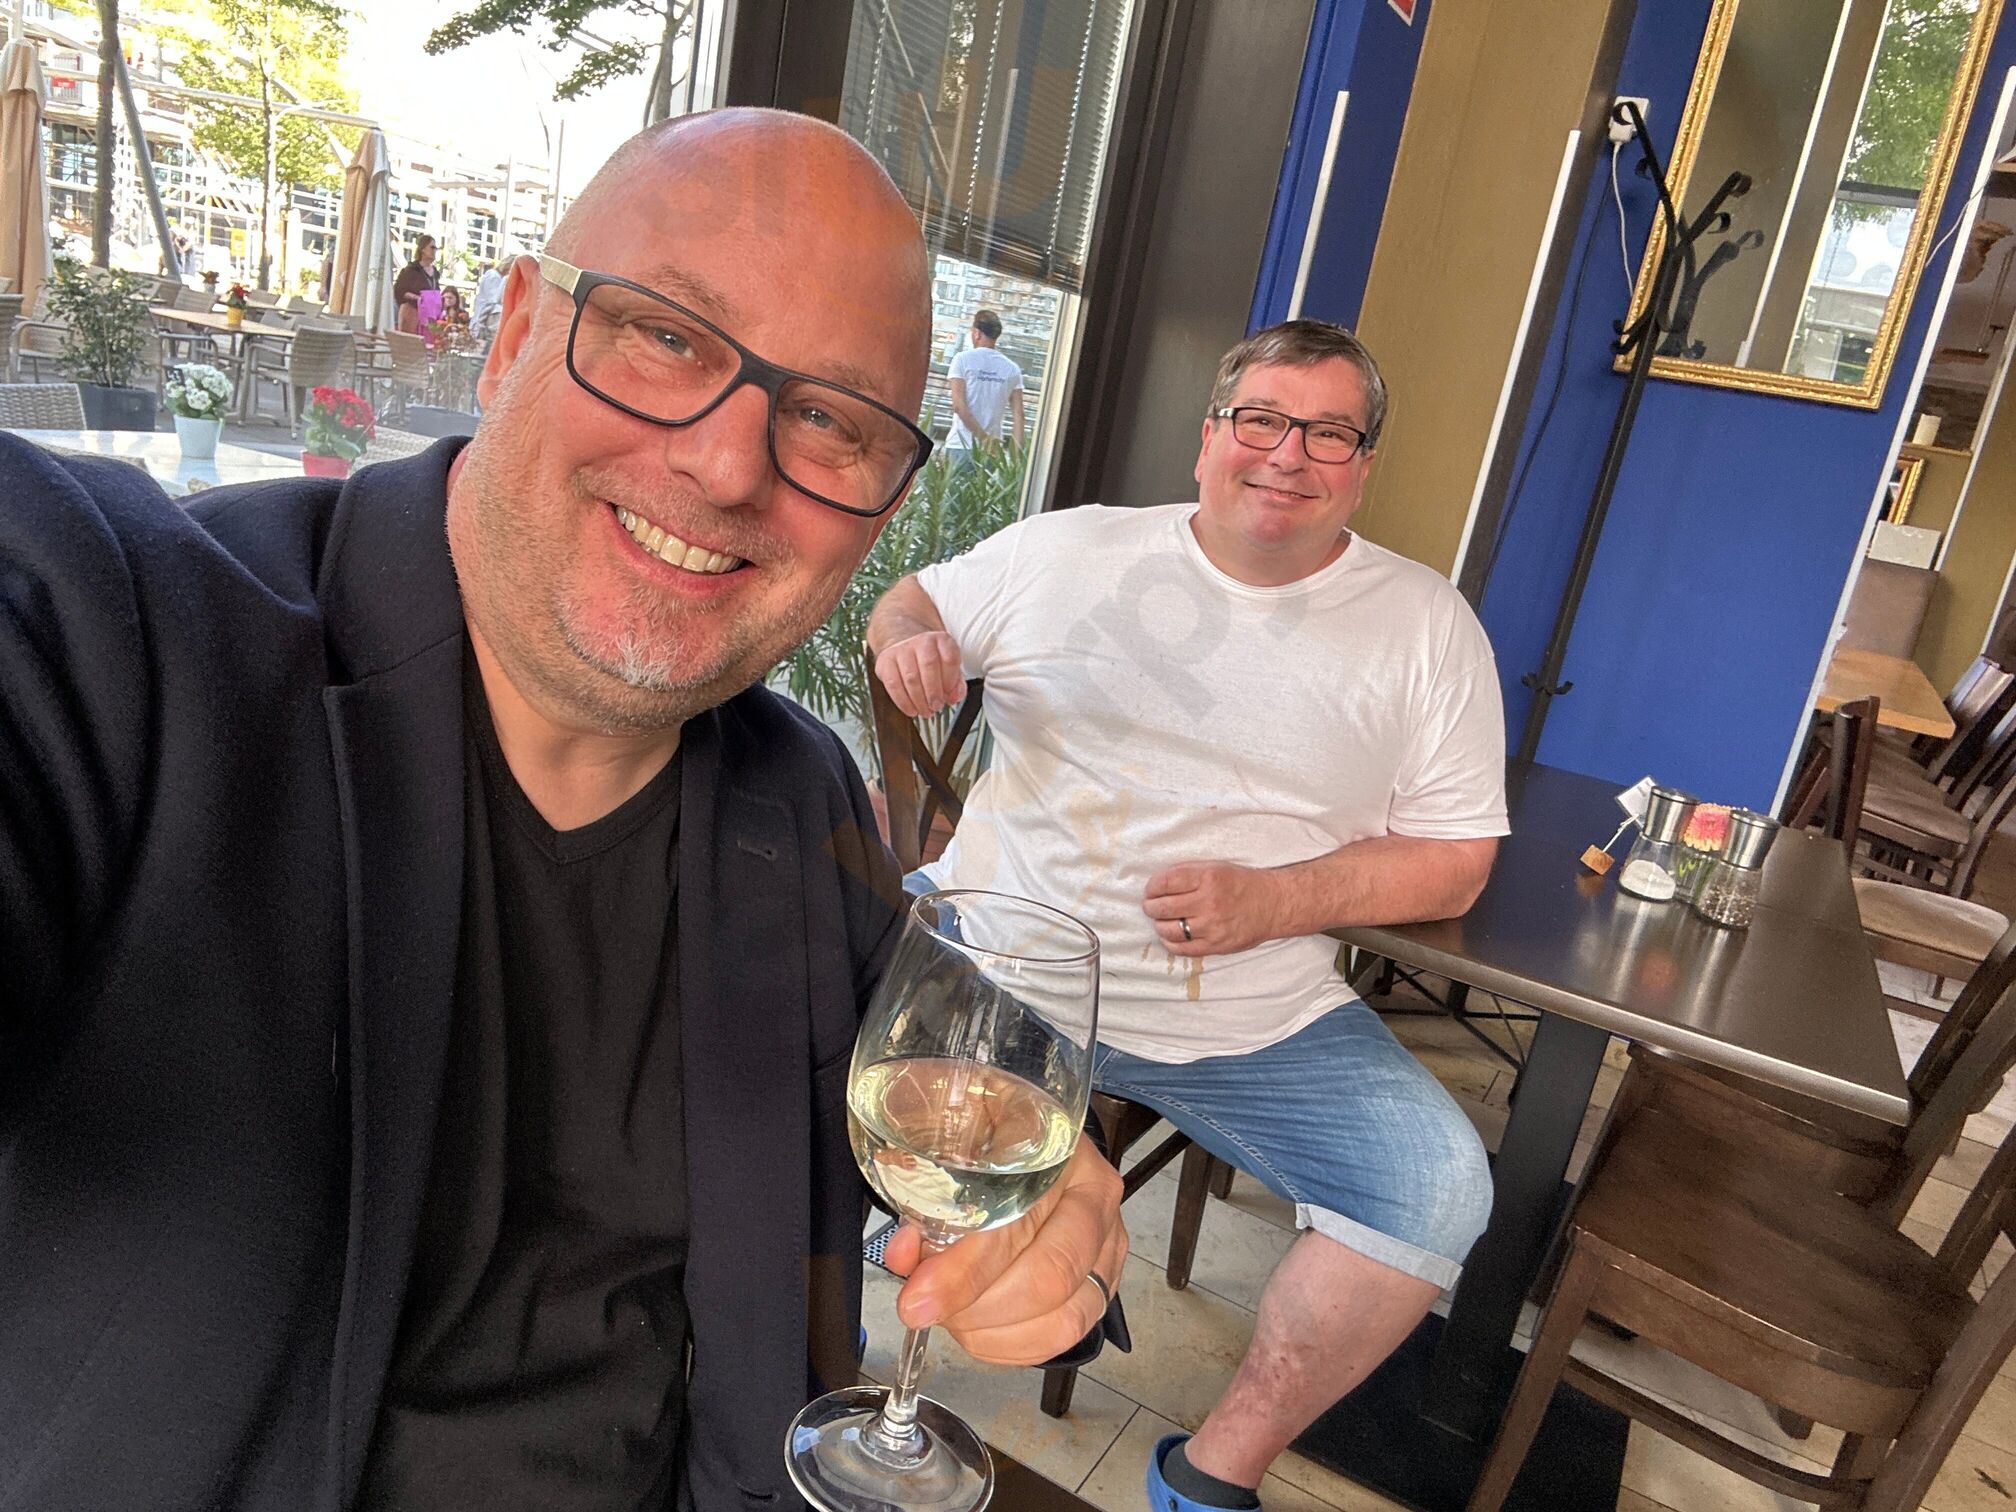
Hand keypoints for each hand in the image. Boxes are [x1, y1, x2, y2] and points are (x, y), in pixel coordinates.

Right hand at [875, 631, 965, 717]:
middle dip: (934, 692)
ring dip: (919, 700)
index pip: (950, 658)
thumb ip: (957, 684)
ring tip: (925, 710)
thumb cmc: (931, 662)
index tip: (949, 695)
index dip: (951, 680)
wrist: (906, 648)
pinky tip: (911, 709)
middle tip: (936, 706)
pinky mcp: (886, 661)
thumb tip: (954, 697)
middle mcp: (923, 641)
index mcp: (942, 641)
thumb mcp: (949, 669)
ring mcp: (903, 649)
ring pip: (911, 677)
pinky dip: (903, 702)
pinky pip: (894, 684)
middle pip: (929, 665)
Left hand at [883, 1137, 1125, 1366]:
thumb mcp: (952, 1138)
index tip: (919, 1295)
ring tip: (951, 1315)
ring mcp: (1107, 1244)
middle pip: (1049, 1278)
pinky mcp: (1103, 1282)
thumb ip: (926, 1190)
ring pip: (1065, 1318)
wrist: (1022, 1129)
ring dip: (995, 1331)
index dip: (965, 1270)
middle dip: (975, 1307)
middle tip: (924, 1309)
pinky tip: (977, 1328)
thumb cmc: (988, 1131)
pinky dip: (1013, 1345)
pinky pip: (1066, 1336)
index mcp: (1062, 1152)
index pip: (1019, 1224)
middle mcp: (1094, 1199)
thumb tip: (904, 1253)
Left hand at [1143, 860, 1282, 955]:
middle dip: (1151, 906)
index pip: (1165, 882)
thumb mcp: (1216, 867)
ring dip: (1159, 925)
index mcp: (1208, 878)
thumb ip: (1188, 873)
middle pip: (1163, 907)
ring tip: (1161, 920)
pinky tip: (1171, 936)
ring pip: (1169, 930)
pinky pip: (1182, 948)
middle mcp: (1209, 902)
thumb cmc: (1242, 884)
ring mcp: (1212, 926)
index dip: (1152, 887)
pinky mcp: (1216, 945)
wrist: (1273, 904)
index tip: (1151, 890)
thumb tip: (1158, 884)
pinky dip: (1170, 942)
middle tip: (1151, 906)